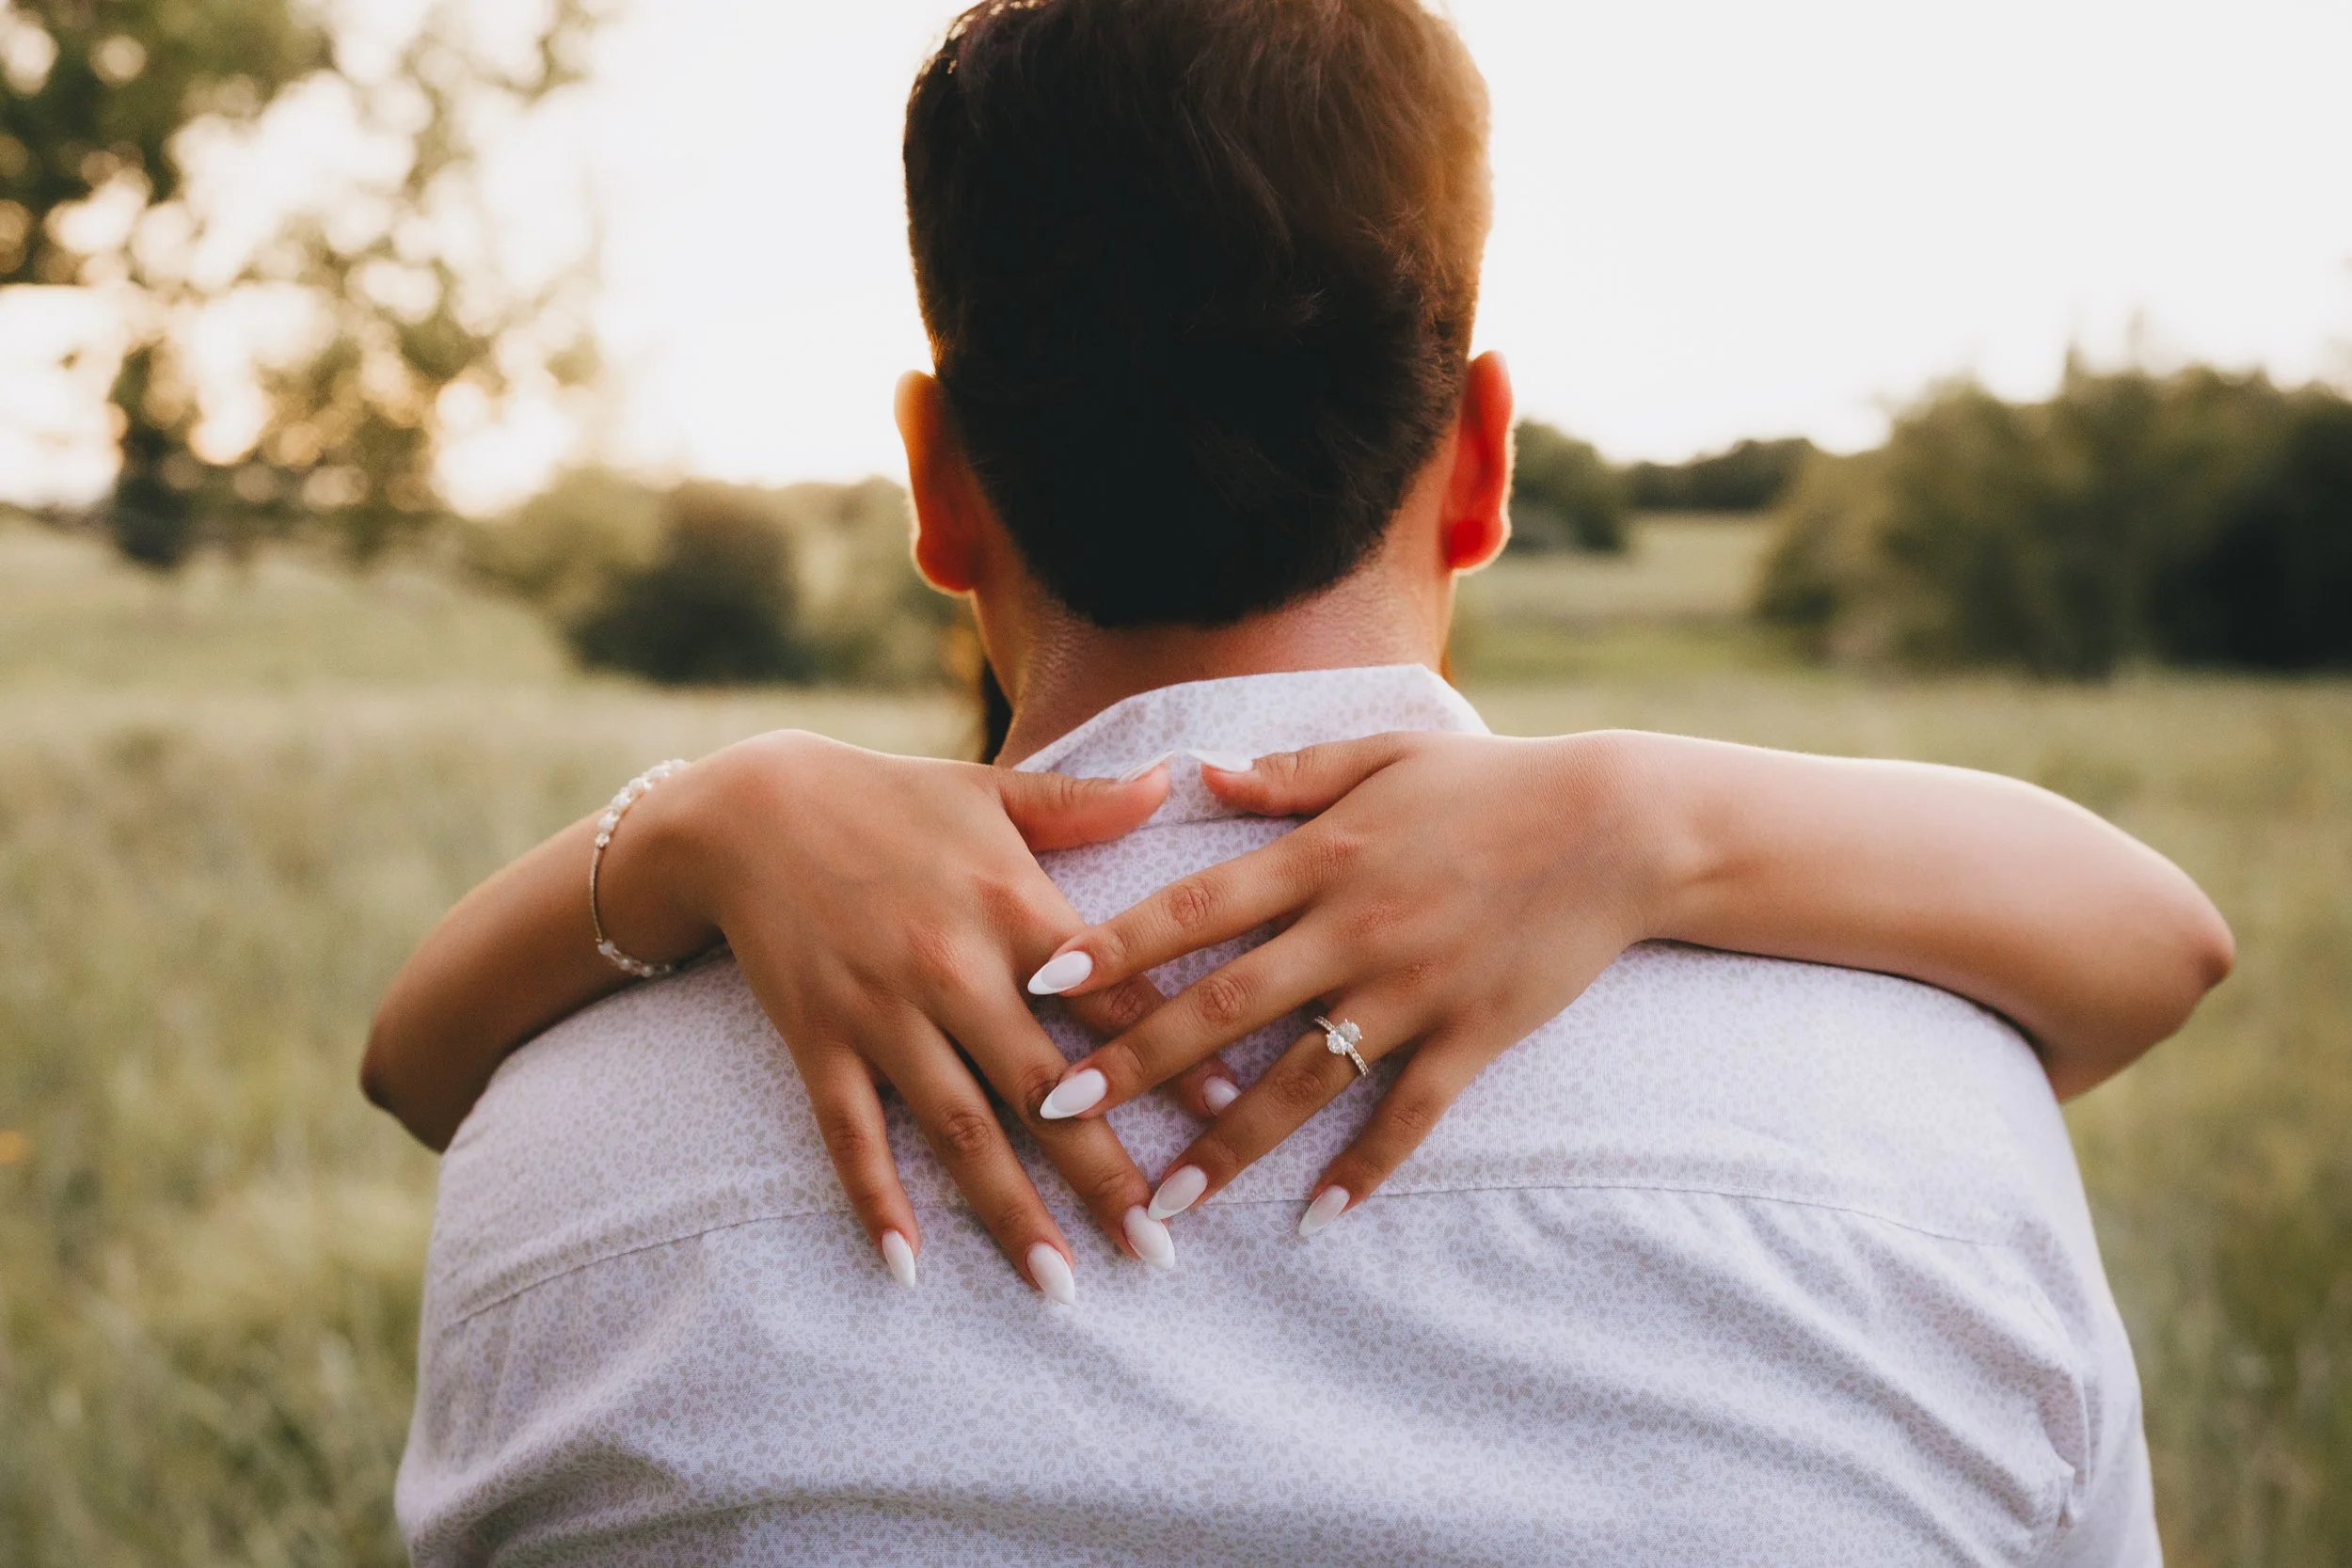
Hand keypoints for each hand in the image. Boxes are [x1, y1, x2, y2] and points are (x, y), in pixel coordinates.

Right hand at [611, 731, 1235, 1293]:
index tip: (1225, 1114)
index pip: (1110, 997)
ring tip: (1060, 1284)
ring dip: (1009, 1212)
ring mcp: (881, 1012)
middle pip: (1044, 1090)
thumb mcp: (991, 788)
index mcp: (1011, 904)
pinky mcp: (817, 1041)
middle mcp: (953, 968)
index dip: (1170, 1056)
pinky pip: (850, 1135)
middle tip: (1157, 1250)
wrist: (749, 807)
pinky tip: (906, 1267)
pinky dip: (876, 1201)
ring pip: (958, 1130)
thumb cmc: (887, 797)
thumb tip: (1178, 777)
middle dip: (1103, 1176)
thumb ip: (1087, 802)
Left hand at [1024, 730, 1674, 1231]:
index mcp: (1322, 856)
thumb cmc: (1492, 783)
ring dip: (1228, 1145)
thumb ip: (1289, 774)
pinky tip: (1316, 1219)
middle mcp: (1354, 929)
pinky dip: (1364, 1169)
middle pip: (1223, 1007)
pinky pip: (1408, 1116)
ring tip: (1165, 1201)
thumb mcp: (1386, 754)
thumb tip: (1201, 774)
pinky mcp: (1471, 1036)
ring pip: (1302, 1082)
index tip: (1042, 984)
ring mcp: (1412, 990)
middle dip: (1133, 1064)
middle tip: (1056, 1112)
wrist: (1618, 826)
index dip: (1115, 946)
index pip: (1194, 907)